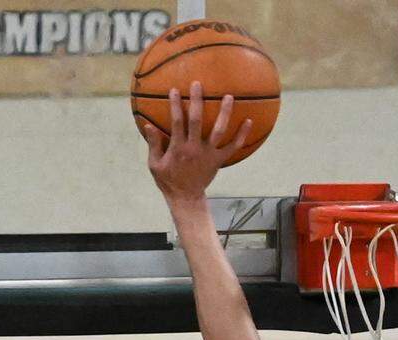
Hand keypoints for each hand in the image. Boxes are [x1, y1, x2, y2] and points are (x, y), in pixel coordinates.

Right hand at [143, 82, 251, 202]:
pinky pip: (233, 147)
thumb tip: (148, 124)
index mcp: (178, 148)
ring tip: (229, 96)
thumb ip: (153, 144)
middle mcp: (194, 149)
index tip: (174, 89)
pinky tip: (249, 121)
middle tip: (198, 84)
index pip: (176, 122)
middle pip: (196, 121)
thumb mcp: (155, 164)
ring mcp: (209, 154)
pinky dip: (242, 135)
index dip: (175, 105)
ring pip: (218, 131)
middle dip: (197, 101)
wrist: (186, 198)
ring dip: (224, 113)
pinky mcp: (219, 160)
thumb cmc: (168, 180)